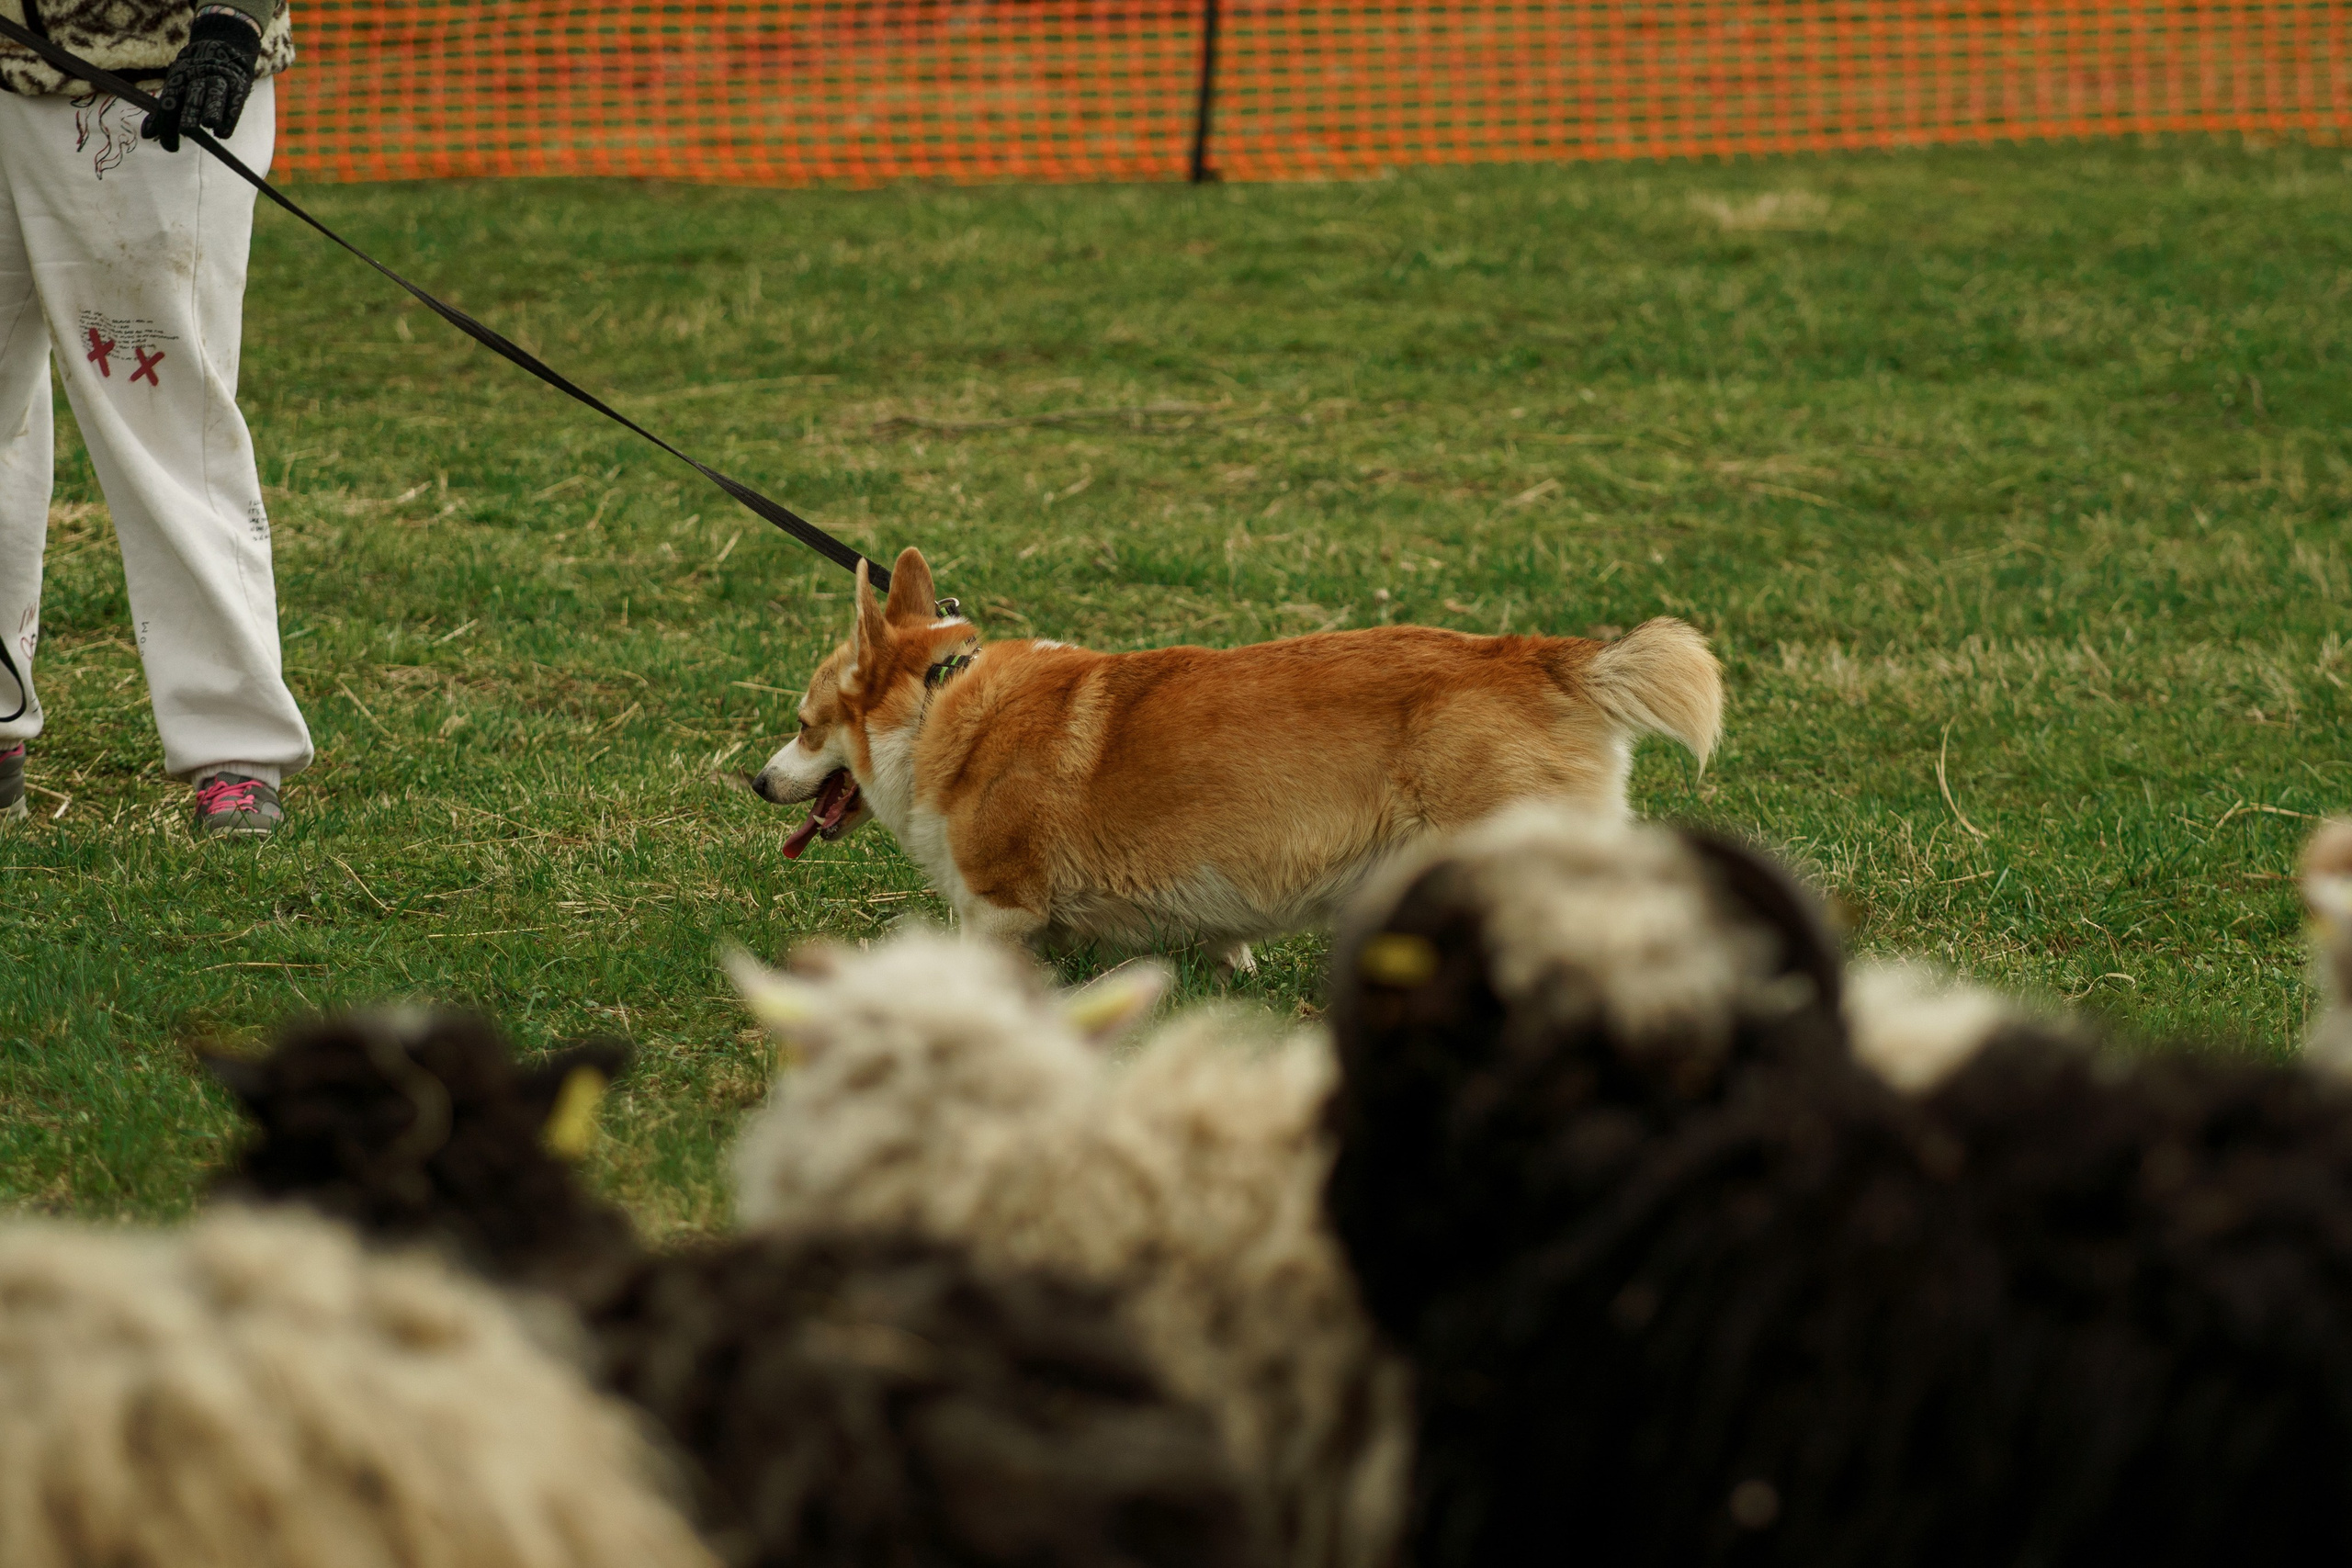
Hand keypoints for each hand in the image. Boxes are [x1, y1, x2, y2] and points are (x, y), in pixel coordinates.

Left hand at [141, 7, 261, 151]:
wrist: (221, 49)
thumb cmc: (194, 77)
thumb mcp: (176, 87)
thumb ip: (163, 113)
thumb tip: (146, 135)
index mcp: (178, 78)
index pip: (169, 103)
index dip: (167, 125)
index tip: (170, 147)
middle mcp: (197, 78)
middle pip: (191, 98)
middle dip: (188, 114)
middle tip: (186, 132)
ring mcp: (219, 80)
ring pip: (215, 96)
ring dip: (211, 111)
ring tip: (209, 126)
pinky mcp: (238, 85)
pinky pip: (234, 103)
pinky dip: (229, 118)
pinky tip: (223, 133)